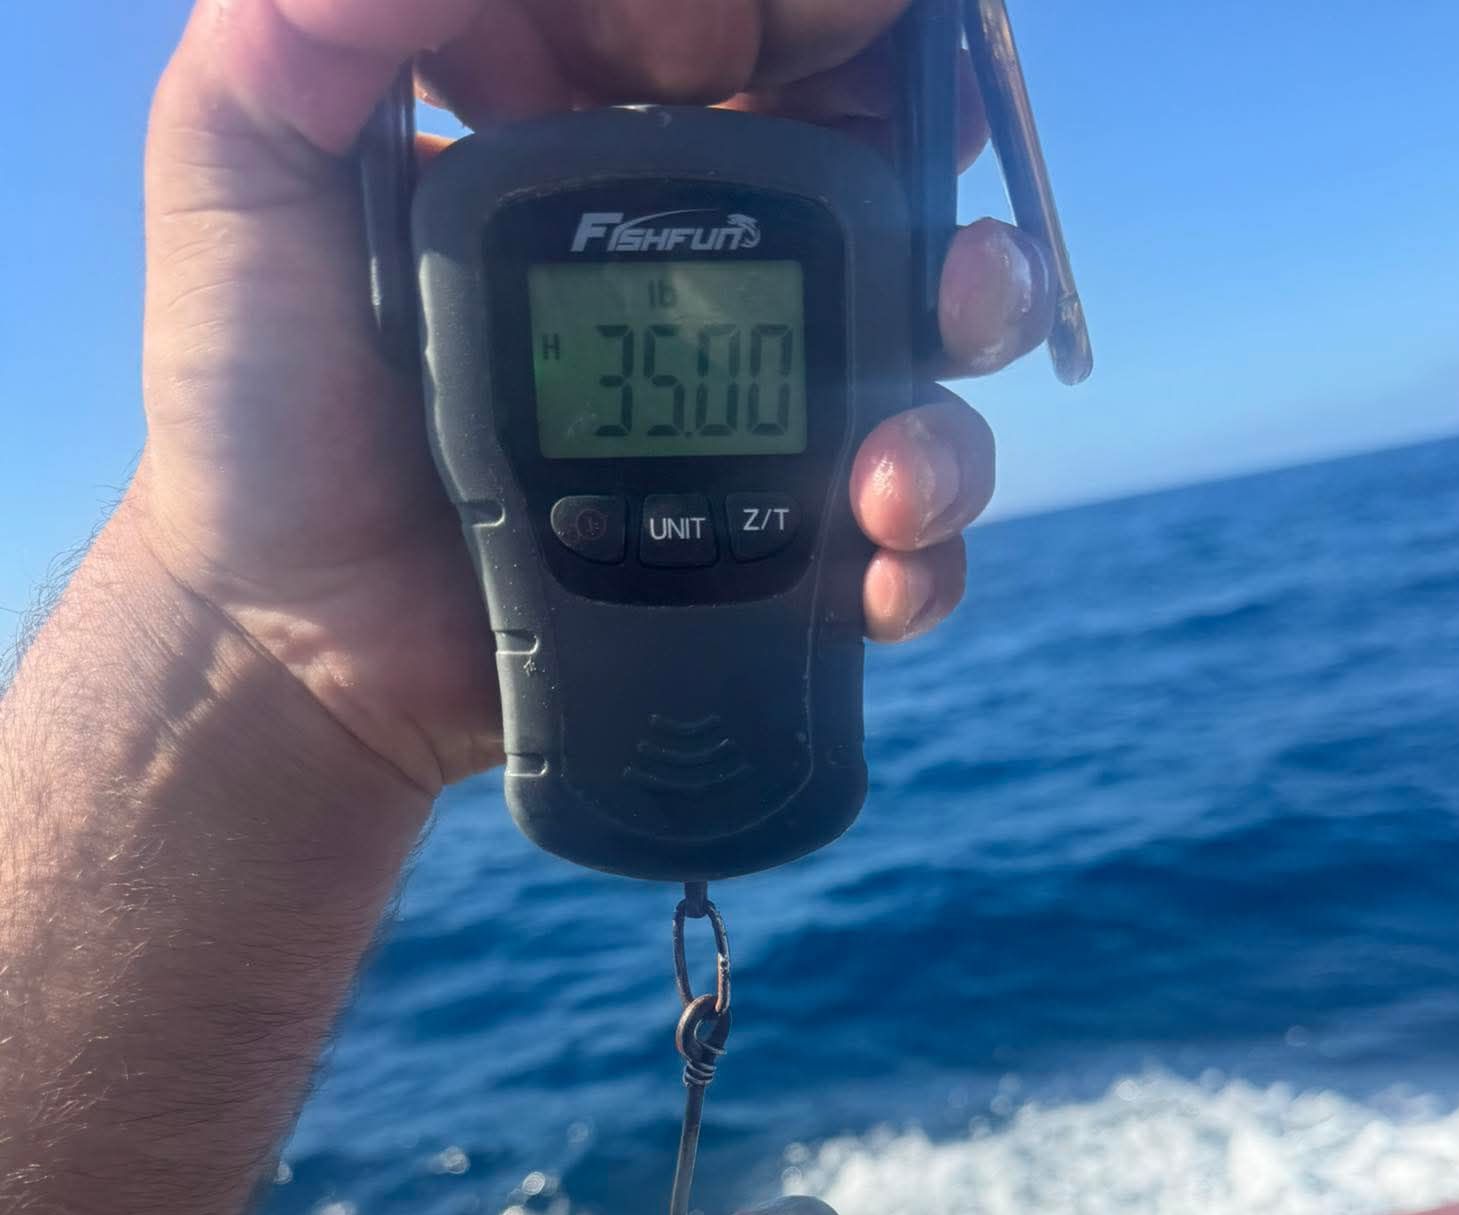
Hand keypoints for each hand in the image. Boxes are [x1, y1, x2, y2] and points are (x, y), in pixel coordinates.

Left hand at [136, 0, 1057, 793]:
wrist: (290, 642)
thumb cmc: (255, 415)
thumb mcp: (237, 174)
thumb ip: (314, 30)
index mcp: (591, 157)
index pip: (740, 45)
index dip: (792, 21)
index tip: (770, 38)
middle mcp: (689, 277)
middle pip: (876, 197)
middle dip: (939, 199)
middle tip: (937, 250)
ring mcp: (739, 423)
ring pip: (919, 369)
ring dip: (953, 395)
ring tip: (891, 461)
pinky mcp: (761, 559)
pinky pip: (889, 544)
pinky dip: (920, 555)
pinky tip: (877, 562)